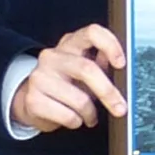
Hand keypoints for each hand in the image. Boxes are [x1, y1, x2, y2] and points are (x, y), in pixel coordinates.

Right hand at [7, 21, 129, 135]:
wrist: (32, 101)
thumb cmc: (65, 85)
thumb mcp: (84, 71)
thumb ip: (102, 64)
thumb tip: (121, 68)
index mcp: (69, 44)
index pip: (92, 32)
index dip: (110, 45)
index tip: (121, 64)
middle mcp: (53, 56)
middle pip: (87, 69)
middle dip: (108, 92)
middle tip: (120, 108)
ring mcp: (40, 76)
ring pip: (80, 99)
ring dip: (91, 113)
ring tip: (90, 116)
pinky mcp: (33, 99)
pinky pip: (67, 116)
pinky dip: (76, 122)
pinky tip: (74, 119)